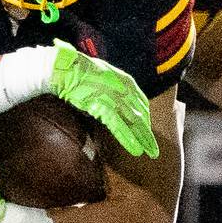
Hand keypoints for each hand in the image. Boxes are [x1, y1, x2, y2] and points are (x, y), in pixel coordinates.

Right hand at [48, 39, 158, 158]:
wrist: (67, 69)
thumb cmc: (81, 70)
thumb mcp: (103, 75)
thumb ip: (113, 86)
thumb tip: (116, 100)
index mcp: (127, 82)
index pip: (142, 104)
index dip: (146, 120)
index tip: (146, 132)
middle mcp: (125, 91)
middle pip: (142, 116)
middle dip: (148, 134)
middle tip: (154, 150)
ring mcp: (115, 99)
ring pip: (134, 123)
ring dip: (144, 140)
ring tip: (151, 153)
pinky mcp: (103, 107)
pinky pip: (119, 126)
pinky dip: (128, 139)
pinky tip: (136, 150)